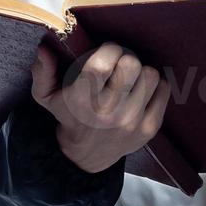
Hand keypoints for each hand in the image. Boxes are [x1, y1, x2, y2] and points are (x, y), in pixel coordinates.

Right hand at [30, 40, 169, 174]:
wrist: (86, 157)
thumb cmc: (69, 117)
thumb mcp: (46, 97)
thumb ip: (42, 72)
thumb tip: (44, 49)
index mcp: (82, 100)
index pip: (102, 64)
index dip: (109, 49)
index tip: (108, 51)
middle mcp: (108, 112)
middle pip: (131, 66)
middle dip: (126, 59)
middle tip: (120, 65)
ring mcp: (131, 122)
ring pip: (150, 75)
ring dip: (141, 72)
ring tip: (131, 78)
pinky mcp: (149, 128)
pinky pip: (163, 90)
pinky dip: (155, 85)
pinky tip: (142, 89)